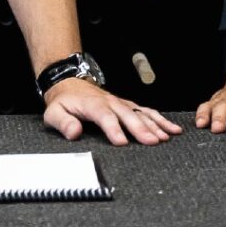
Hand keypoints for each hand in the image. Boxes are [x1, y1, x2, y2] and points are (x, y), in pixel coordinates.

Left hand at [42, 78, 182, 145]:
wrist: (70, 84)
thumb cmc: (64, 102)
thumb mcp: (54, 113)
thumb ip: (63, 123)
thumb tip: (74, 132)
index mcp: (92, 104)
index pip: (105, 116)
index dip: (114, 129)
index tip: (122, 142)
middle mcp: (110, 102)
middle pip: (128, 114)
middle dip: (141, 128)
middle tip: (153, 141)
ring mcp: (121, 102)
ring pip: (140, 112)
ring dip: (154, 124)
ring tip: (167, 136)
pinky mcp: (127, 105)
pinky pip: (146, 111)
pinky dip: (160, 119)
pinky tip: (171, 128)